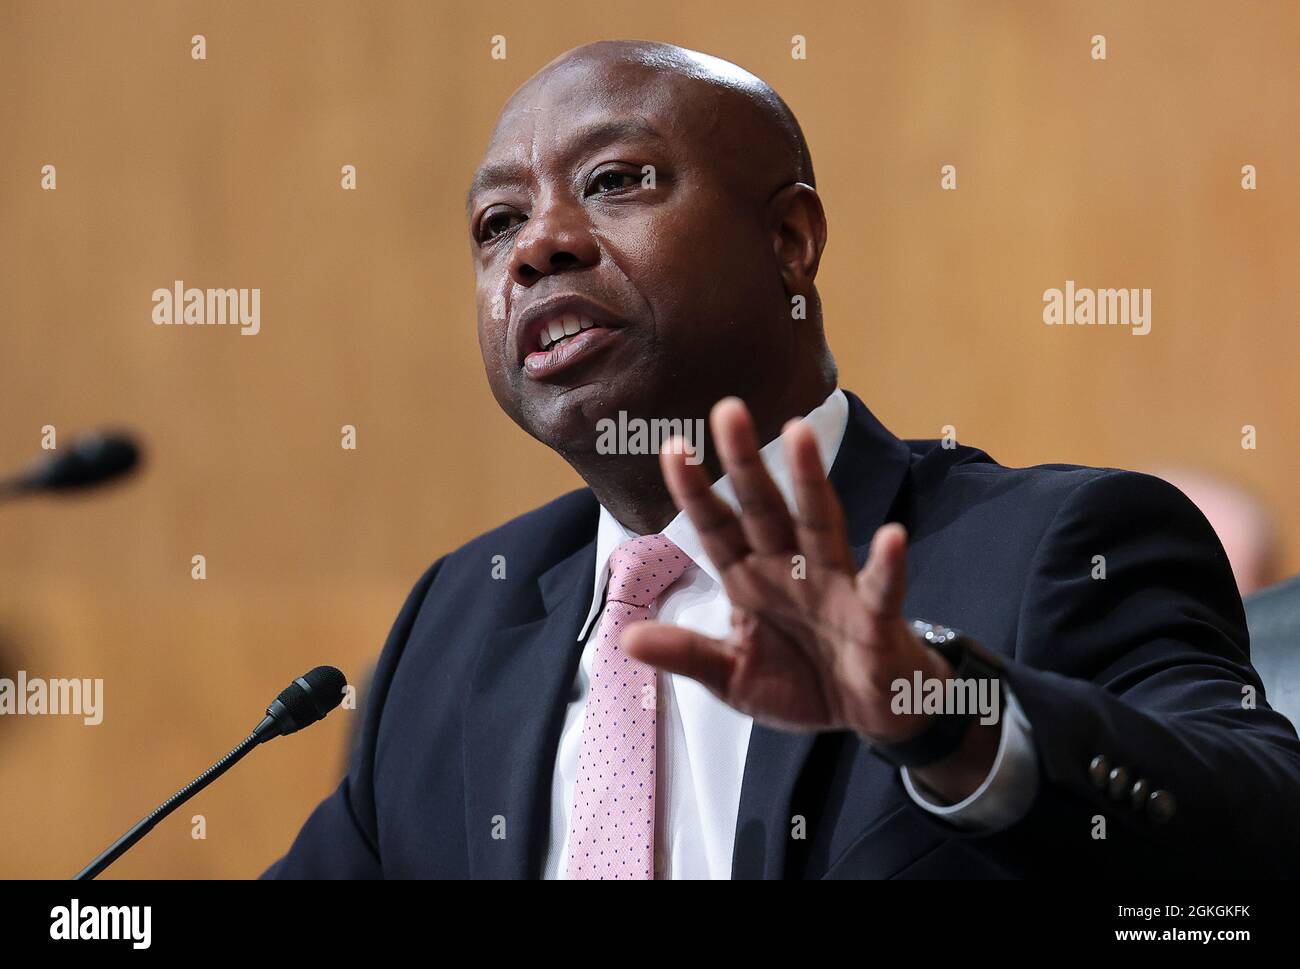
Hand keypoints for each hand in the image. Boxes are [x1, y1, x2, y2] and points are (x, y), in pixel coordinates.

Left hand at [622, 397, 997, 797]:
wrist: (867, 713)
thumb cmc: (800, 683)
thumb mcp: (731, 677)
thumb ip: (687, 654)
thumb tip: (624, 638)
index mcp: (750, 579)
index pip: (717, 528)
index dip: (695, 492)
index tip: (672, 447)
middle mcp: (789, 568)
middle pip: (763, 508)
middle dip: (745, 462)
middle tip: (727, 409)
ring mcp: (834, 585)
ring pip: (820, 524)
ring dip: (809, 480)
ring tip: (798, 434)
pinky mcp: (875, 615)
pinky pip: (880, 586)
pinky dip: (887, 564)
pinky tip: (890, 537)